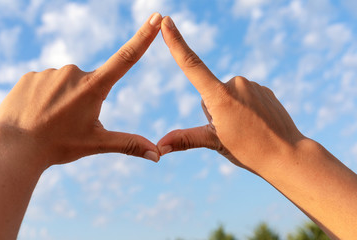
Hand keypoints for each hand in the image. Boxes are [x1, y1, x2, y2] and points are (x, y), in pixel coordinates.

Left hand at [0, 13, 162, 168]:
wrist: (14, 148)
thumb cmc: (58, 146)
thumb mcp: (97, 143)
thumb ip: (129, 144)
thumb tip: (158, 155)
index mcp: (93, 87)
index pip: (126, 57)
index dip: (143, 37)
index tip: (155, 17)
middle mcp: (73, 73)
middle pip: (90, 84)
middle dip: (85, 99)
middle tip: (69, 122)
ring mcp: (50, 72)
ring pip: (67, 85)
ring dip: (64, 99)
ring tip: (50, 119)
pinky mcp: (31, 75)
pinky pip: (47, 84)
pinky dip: (46, 97)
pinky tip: (36, 112)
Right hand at [157, 16, 305, 172]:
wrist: (287, 154)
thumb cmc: (249, 151)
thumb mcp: (214, 143)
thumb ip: (185, 139)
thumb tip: (159, 146)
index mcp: (220, 96)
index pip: (191, 65)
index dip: (176, 42)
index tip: (167, 21)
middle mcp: (236, 83)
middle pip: (209, 93)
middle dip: (214, 109)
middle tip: (231, 129)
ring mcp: (252, 85)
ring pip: (226, 94)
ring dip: (229, 108)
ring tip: (245, 127)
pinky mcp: (263, 88)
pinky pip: (244, 95)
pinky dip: (244, 107)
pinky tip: (256, 122)